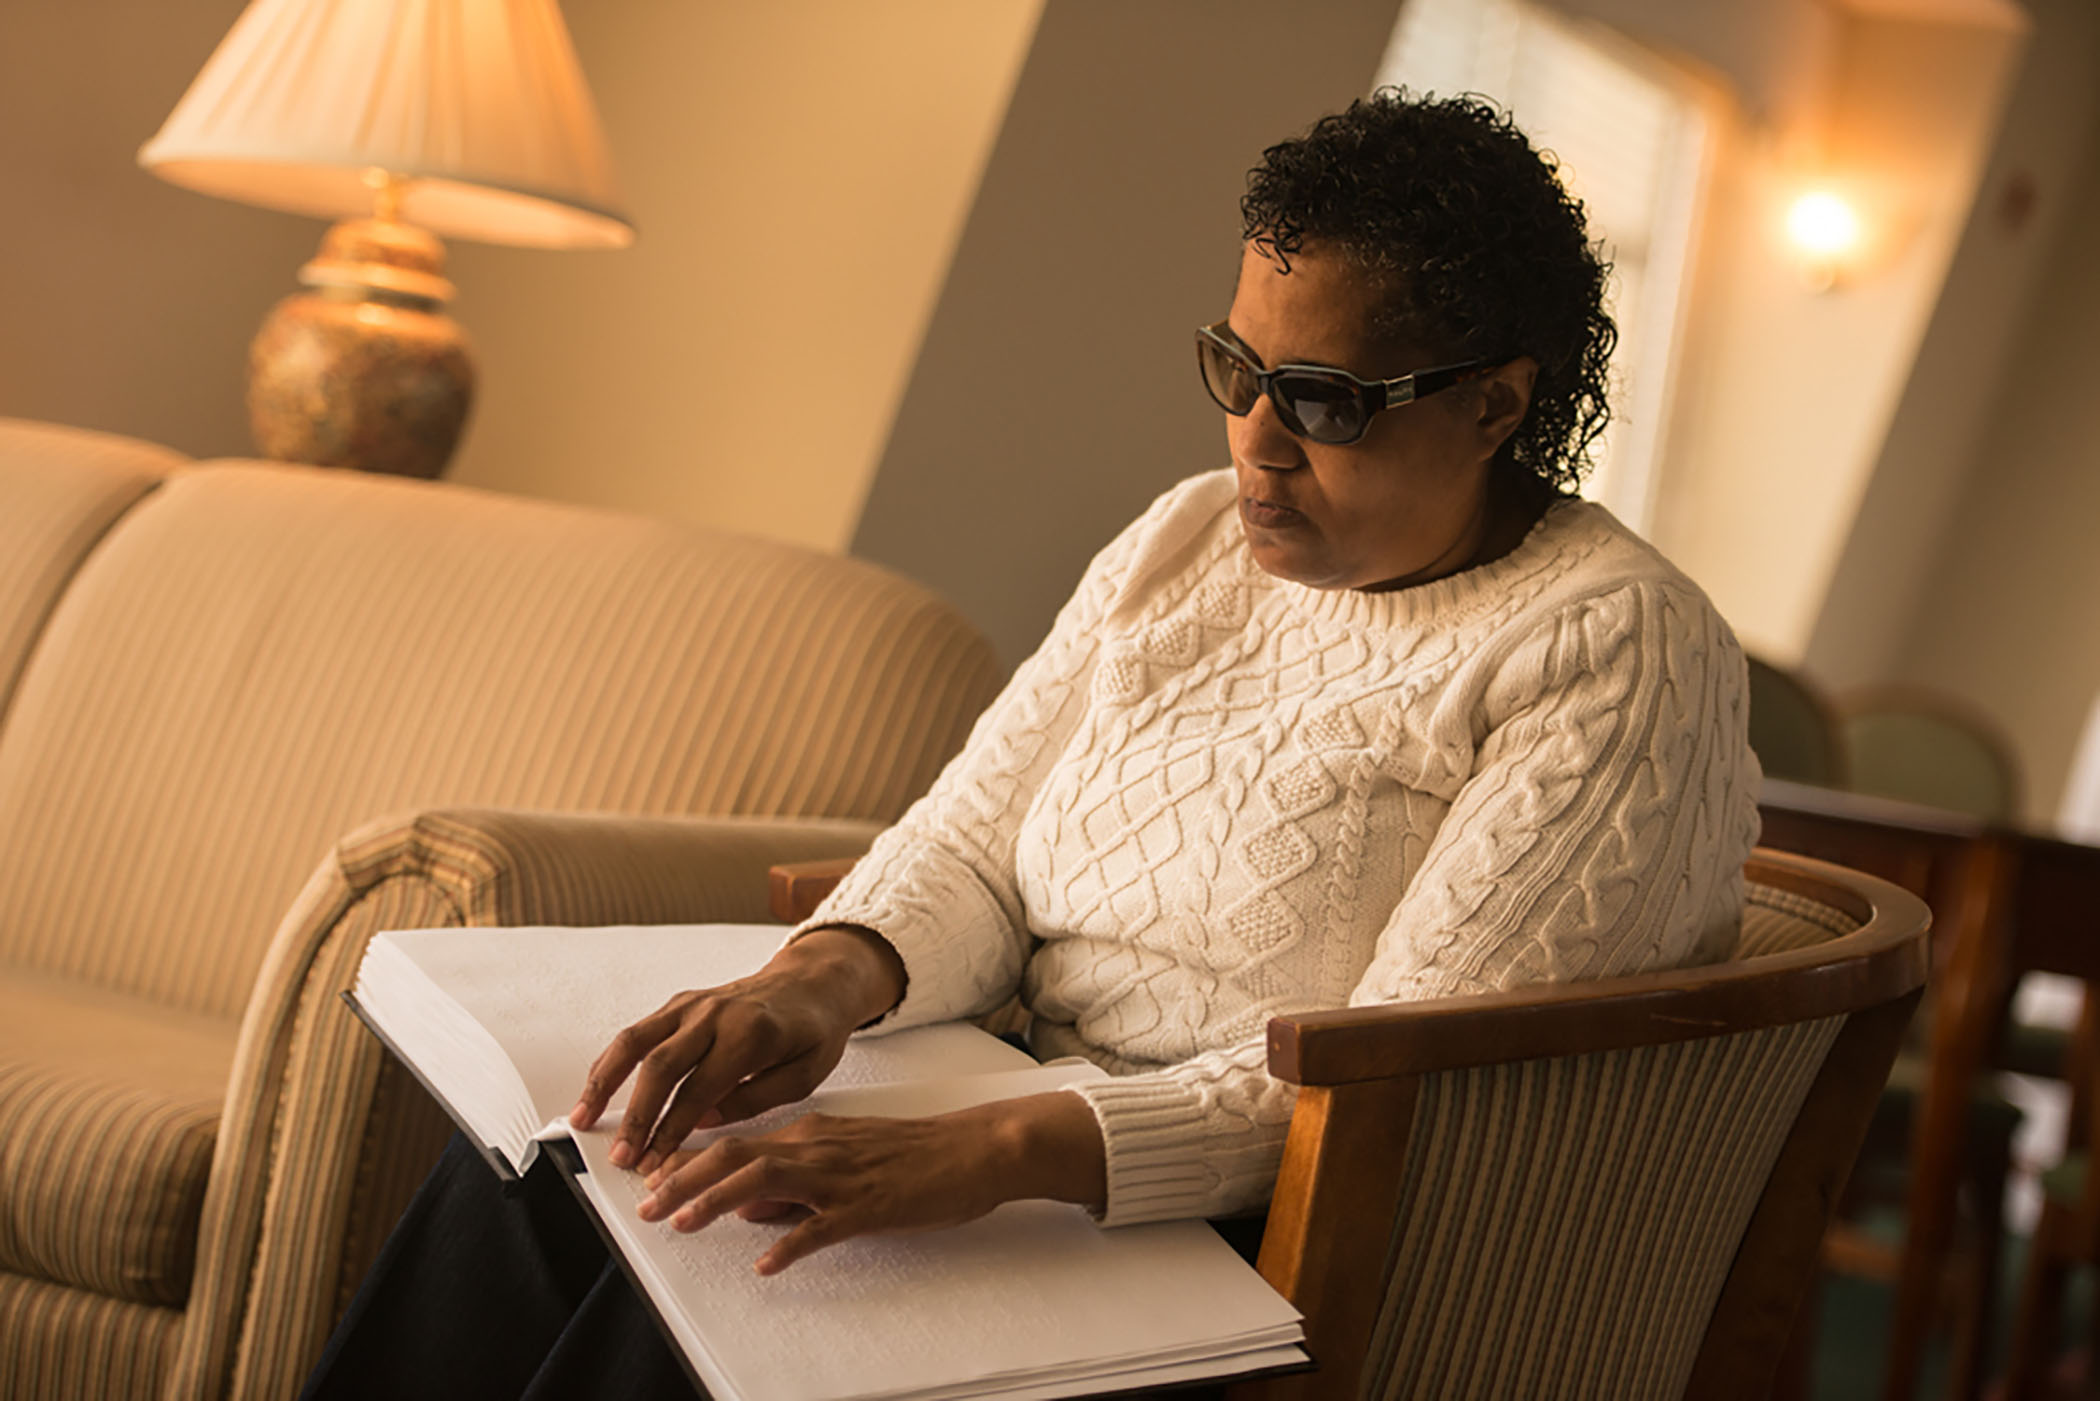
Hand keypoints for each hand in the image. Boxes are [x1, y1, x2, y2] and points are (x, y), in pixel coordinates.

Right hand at [569, 926, 904, 1174]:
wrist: (813, 983)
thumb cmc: (813, 1030)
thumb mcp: (806, 1074)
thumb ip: (757, 1100)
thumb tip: (707, 1122)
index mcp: (751, 1033)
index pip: (699, 1090)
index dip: (672, 1131)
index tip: (656, 1162)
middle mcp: (716, 1014)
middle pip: (660, 1066)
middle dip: (635, 1117)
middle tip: (621, 1155)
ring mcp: (694, 1004)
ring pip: (636, 1042)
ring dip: (605, 1083)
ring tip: (584, 1118)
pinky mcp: (681, 1003)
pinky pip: (638, 1032)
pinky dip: (612, 1061)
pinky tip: (596, 1087)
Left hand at [636, 1092, 1107, 1273]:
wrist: (975, 1148)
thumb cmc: (914, 1155)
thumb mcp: (844, 1160)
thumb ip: (794, 1184)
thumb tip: (745, 1209)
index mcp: (810, 1134)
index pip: (735, 1144)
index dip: (688, 1164)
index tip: (653, 1183)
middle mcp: (818, 1147)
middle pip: (737, 1157)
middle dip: (685, 1180)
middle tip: (648, 1206)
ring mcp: (843, 1174)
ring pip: (766, 1181)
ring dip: (718, 1202)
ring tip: (684, 1225)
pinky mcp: (870, 1203)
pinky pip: (823, 1225)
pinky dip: (790, 1243)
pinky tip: (767, 1263)